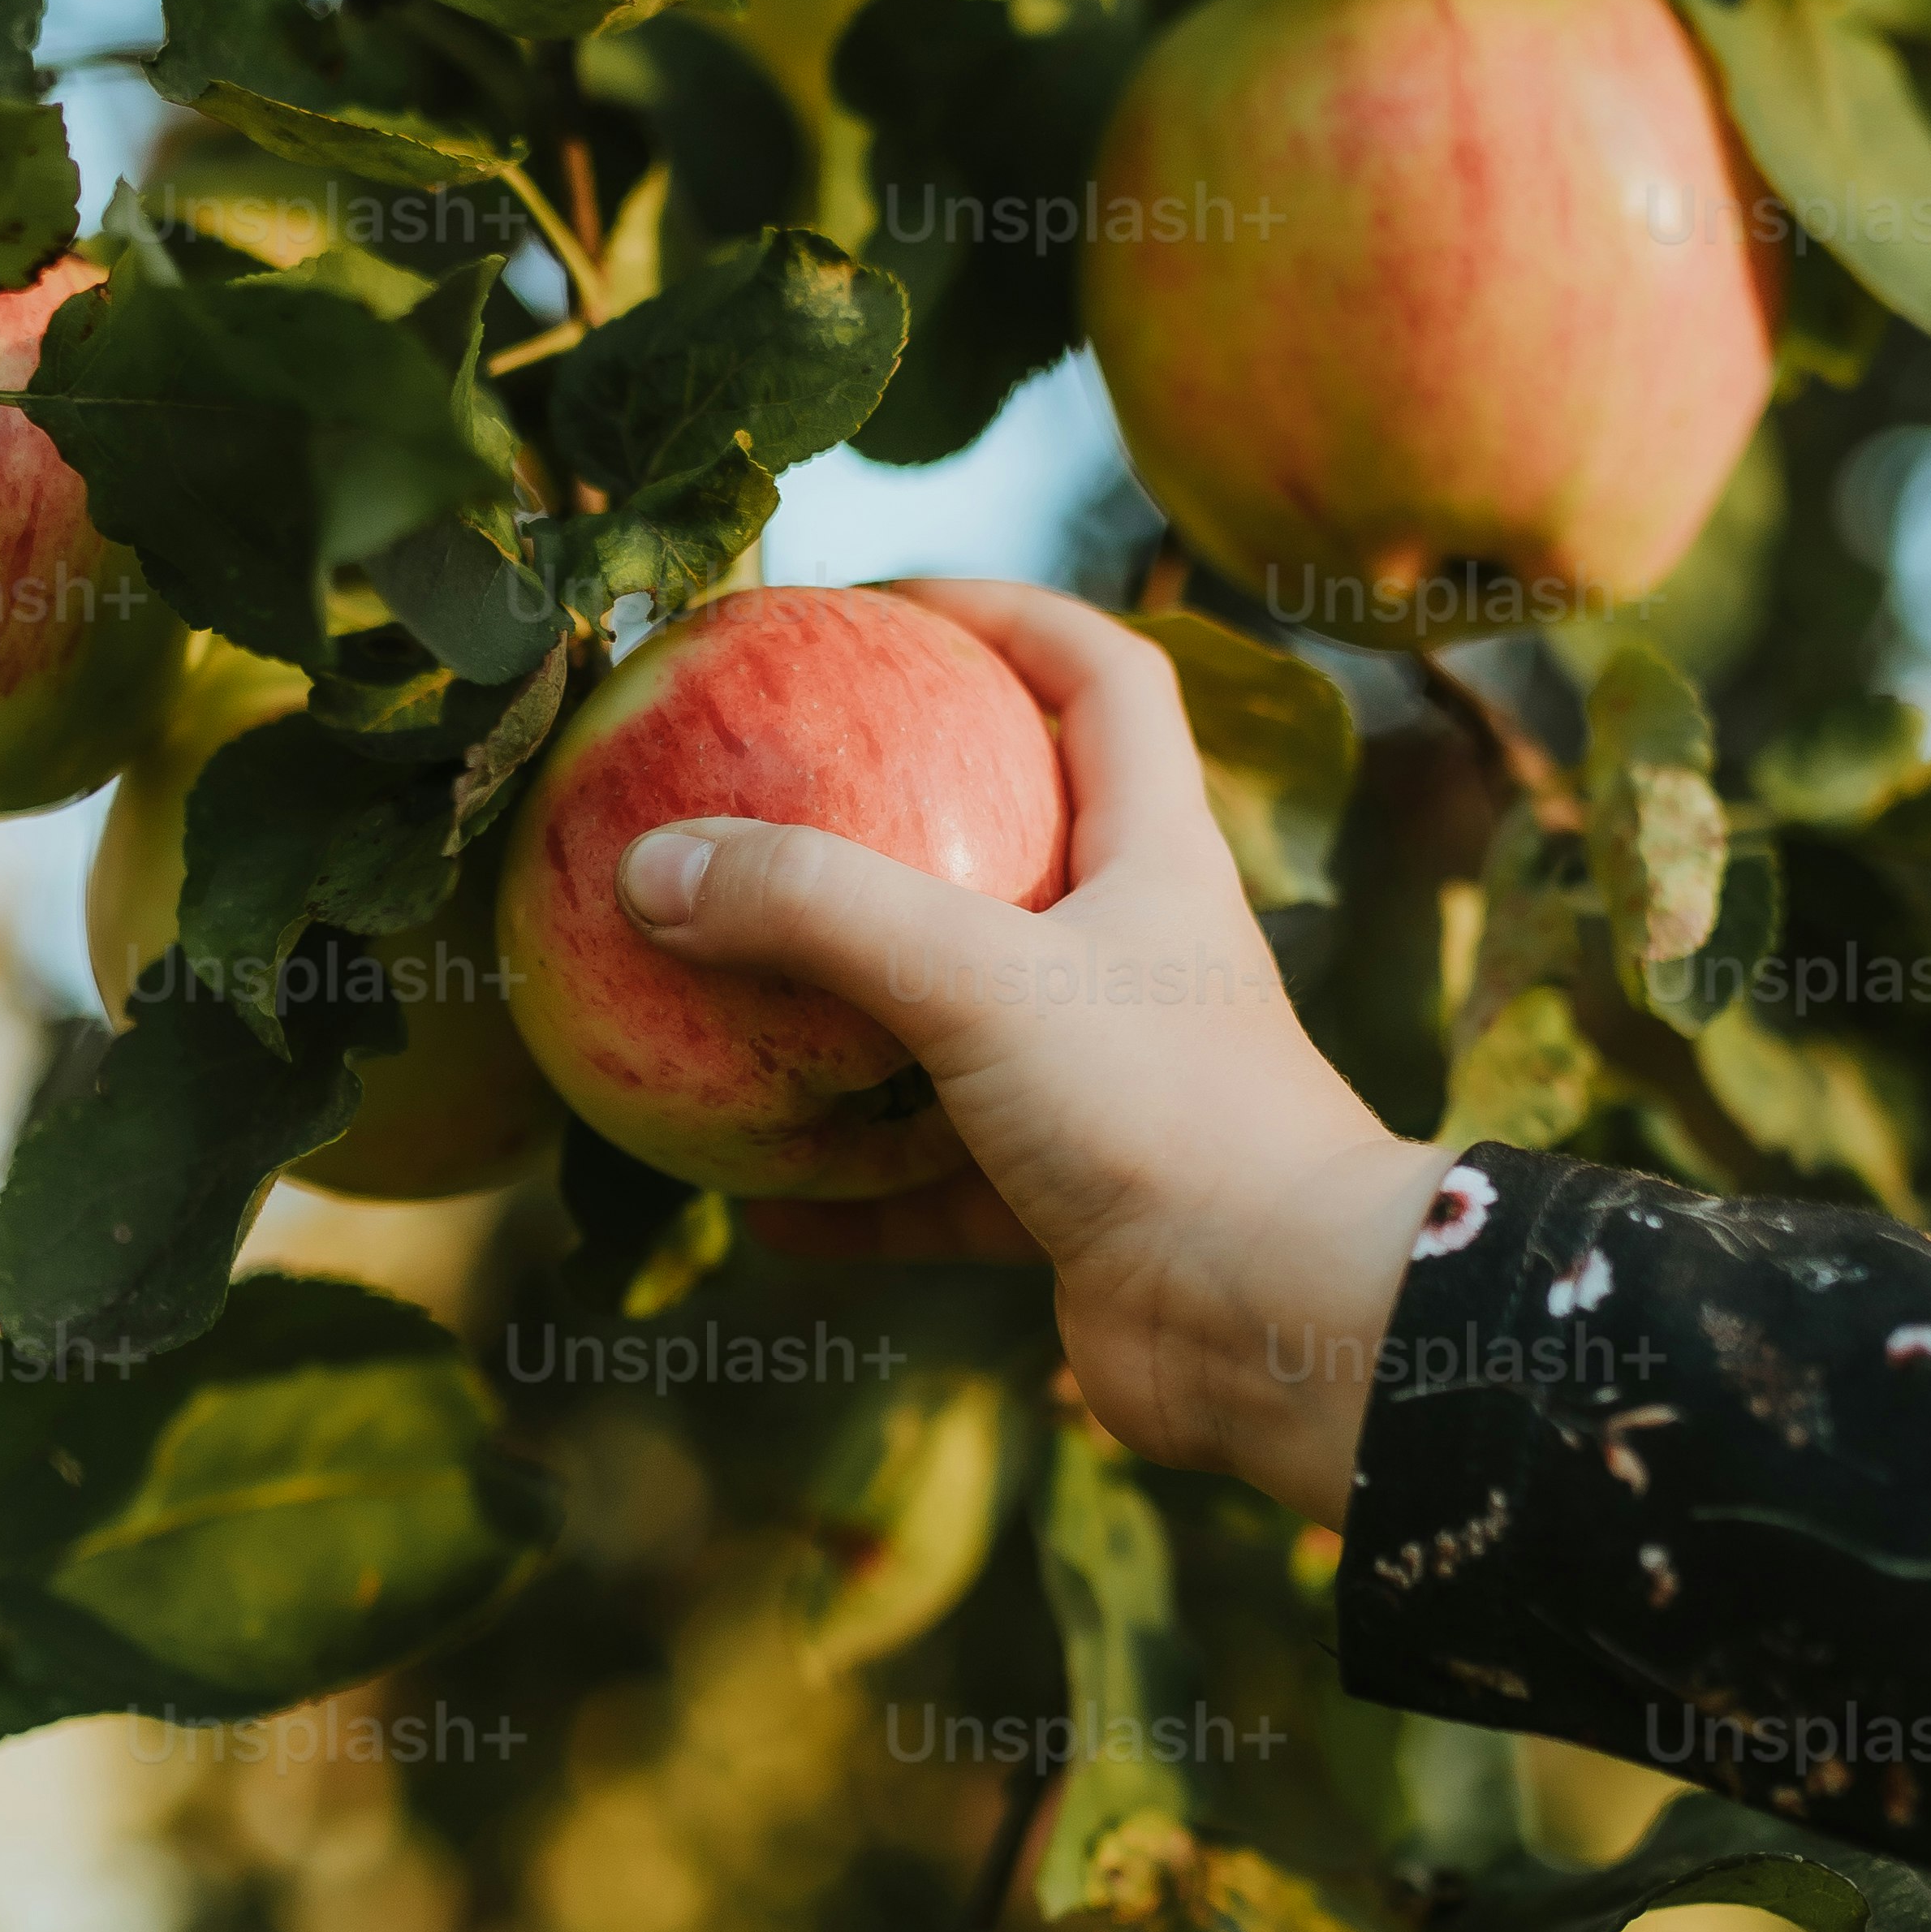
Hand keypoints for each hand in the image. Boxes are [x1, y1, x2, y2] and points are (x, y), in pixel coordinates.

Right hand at [611, 578, 1444, 1525]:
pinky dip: (852, 1192)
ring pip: (962, 1022)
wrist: (1283, 1326)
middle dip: (901, 815)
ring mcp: (1105, 1083)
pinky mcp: (1075, 1202)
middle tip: (770, 796)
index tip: (884, 605)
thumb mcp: (978, 979)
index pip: (1101, 679)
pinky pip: (936, 1183)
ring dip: (858, 1014)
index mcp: (1153, 859)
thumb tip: (648, 863)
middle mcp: (1136, 959)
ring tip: (734, 995)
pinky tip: (755, 1203)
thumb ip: (816, 909)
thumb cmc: (1166, 1116)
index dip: (1006, 615)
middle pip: (1020, 841)